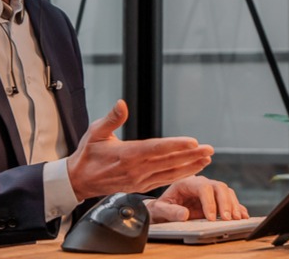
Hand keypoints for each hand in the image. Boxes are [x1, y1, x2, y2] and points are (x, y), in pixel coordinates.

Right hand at [66, 100, 213, 201]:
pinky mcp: (140, 186)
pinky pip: (165, 180)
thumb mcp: (95, 132)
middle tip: (209, 149)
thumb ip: (111, 118)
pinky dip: (180, 174)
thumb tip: (122, 103)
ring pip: (170, 173)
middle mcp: (136, 169)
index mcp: (126, 155)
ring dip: (190, 166)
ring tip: (207, 159)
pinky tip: (192, 169)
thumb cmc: (87, 154)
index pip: (156, 148)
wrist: (78, 180)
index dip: (176, 145)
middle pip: (169, 161)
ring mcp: (139, 180)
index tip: (193, 142)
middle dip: (191, 155)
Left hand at [147, 176, 248, 222]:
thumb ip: (171, 212)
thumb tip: (185, 214)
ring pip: (227, 192)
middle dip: (225, 203)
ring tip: (236, 219)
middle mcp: (201, 183)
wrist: (163, 210)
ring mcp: (210, 191)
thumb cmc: (161, 208)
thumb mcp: (160, 210)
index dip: (209, 202)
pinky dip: (238, 207)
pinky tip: (242, 216)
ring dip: (234, 205)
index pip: (203, 187)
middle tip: (228, 219)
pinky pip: (230, 200)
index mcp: (187, 182)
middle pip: (219, 187)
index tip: (211, 218)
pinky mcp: (216, 200)